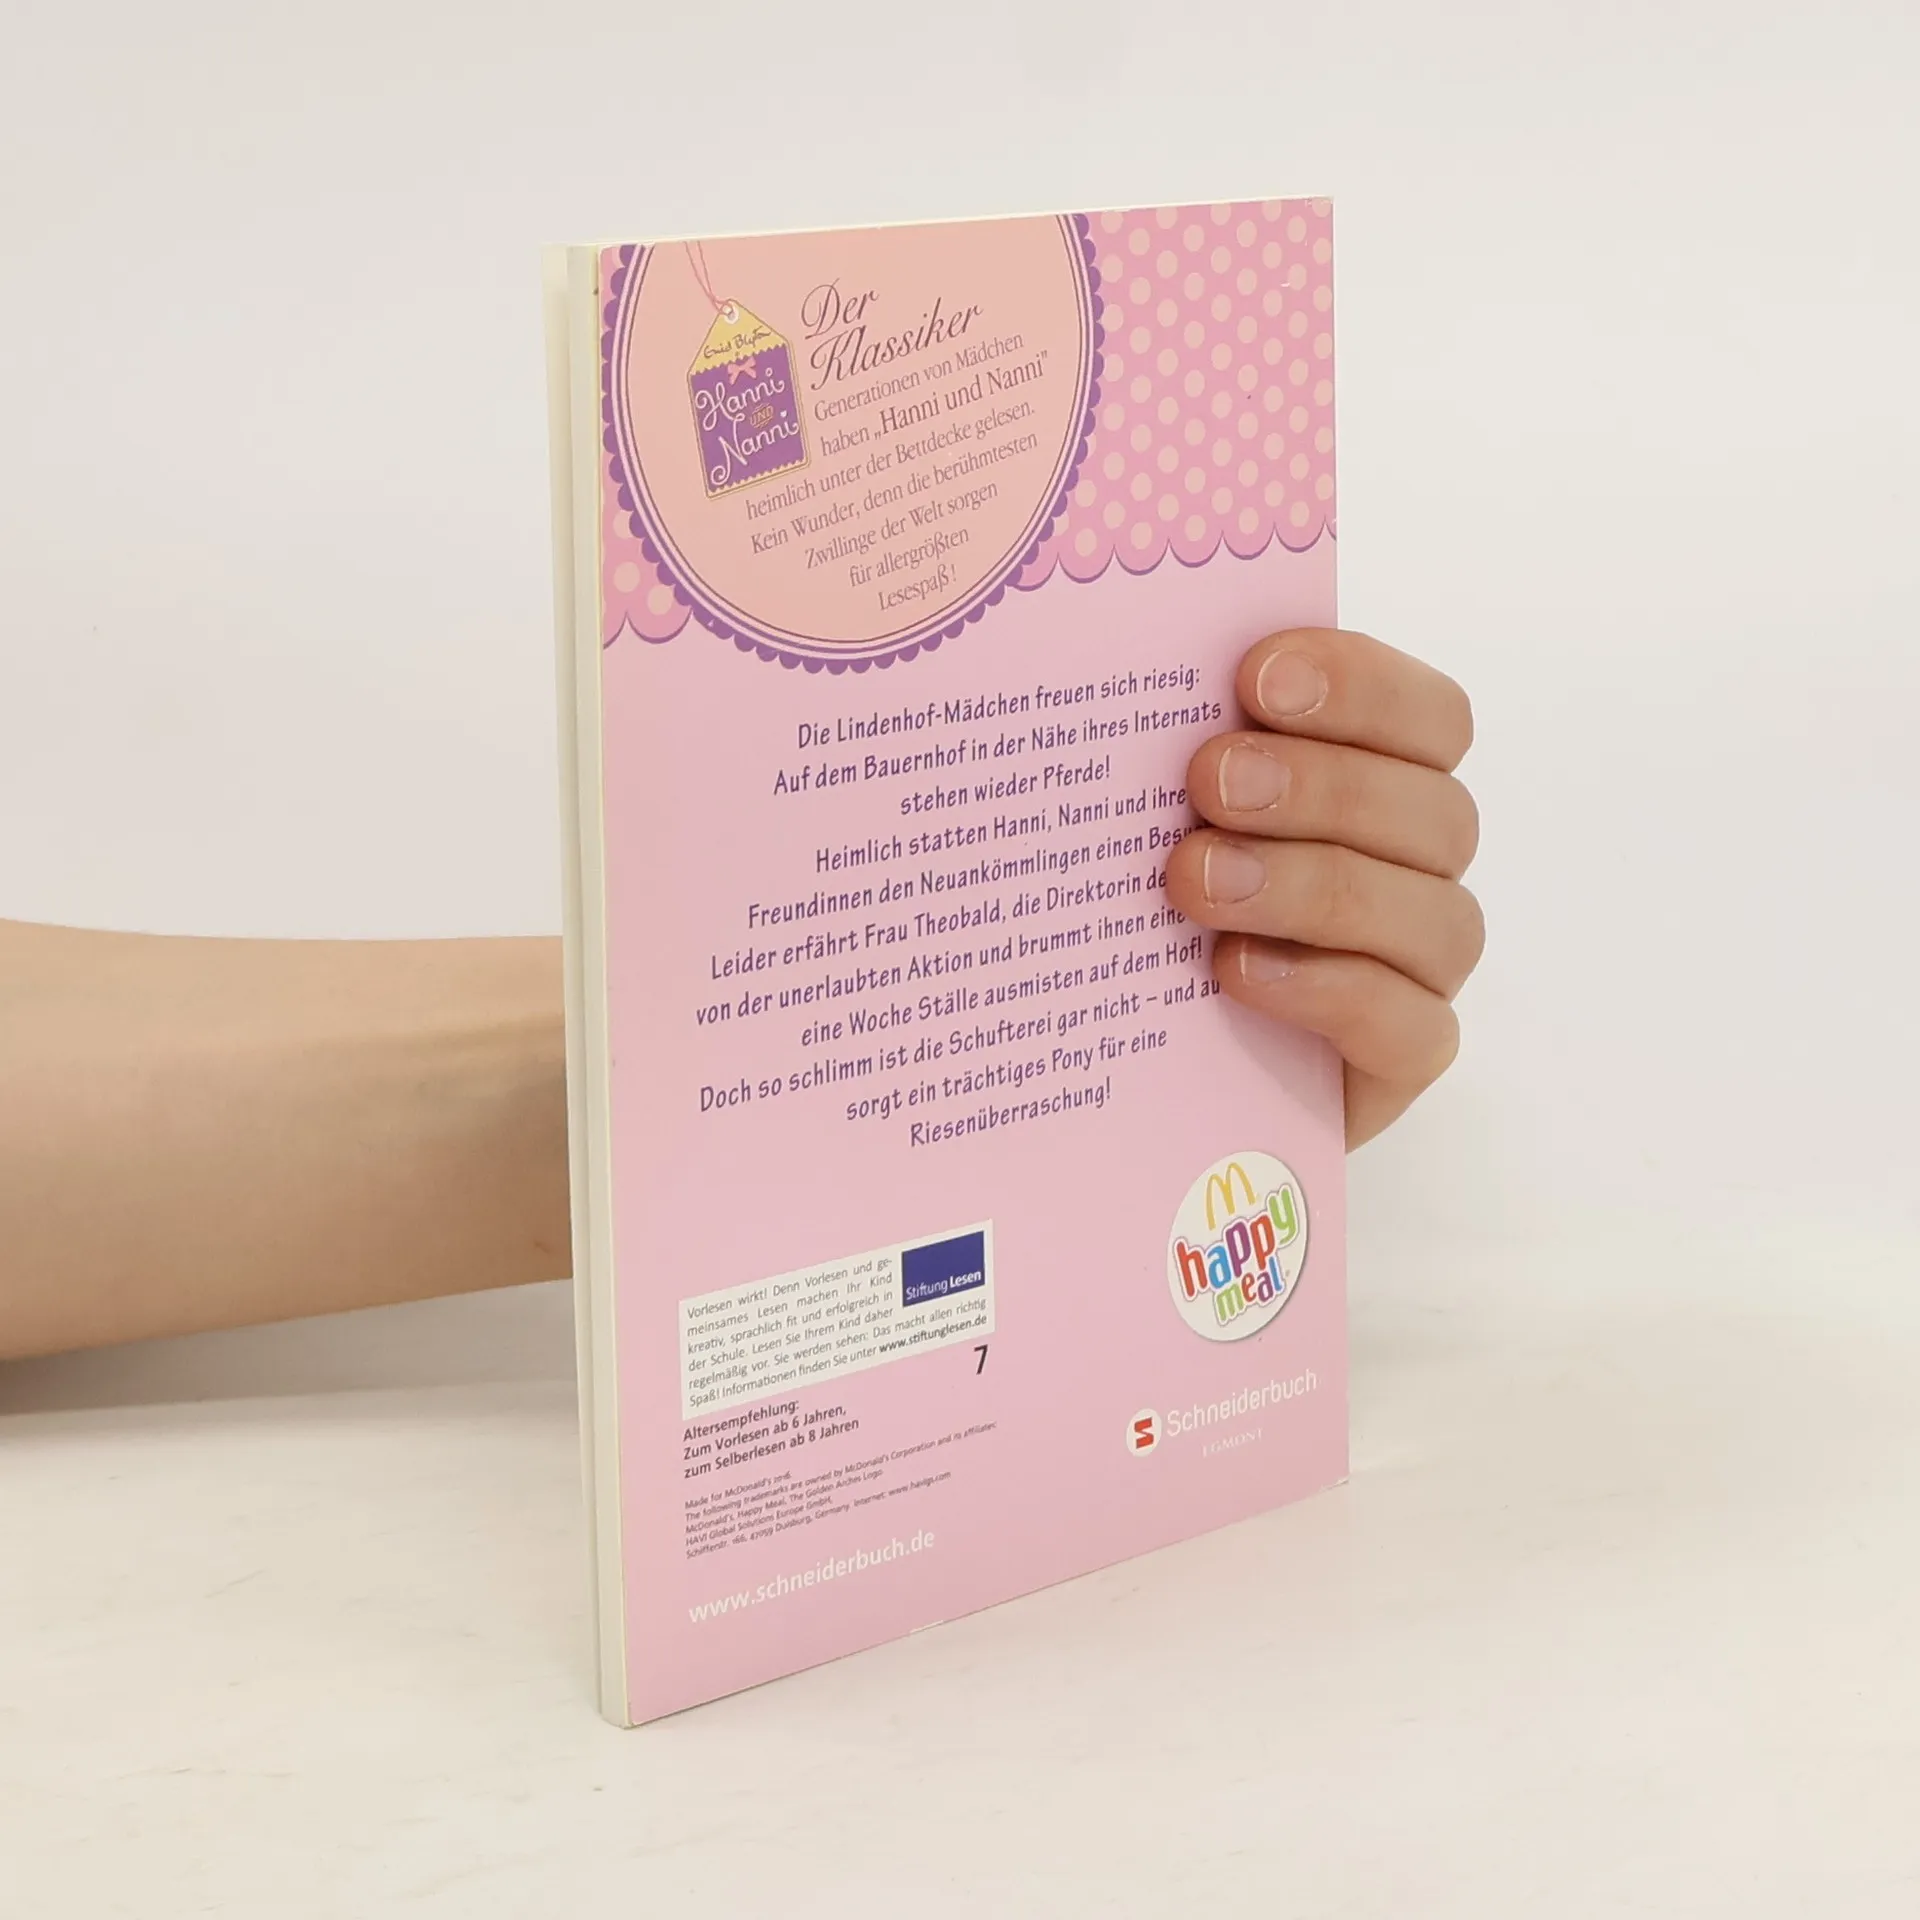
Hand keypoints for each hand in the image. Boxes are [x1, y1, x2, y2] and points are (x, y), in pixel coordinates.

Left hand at [1164, 628, 1482, 1148]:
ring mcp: (1418, 970)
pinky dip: (1329, 989)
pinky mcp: (1400, 1061)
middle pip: (1432, 811)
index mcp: (1381, 780)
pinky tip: (1239, 969)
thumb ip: (1157, 746)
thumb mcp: (1141, 819)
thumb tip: (1101, 670)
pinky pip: (1411, 1026)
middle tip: (1208, 780)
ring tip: (1196, 880)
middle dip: (1320, 785)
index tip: (1257, 676)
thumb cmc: (1140, 913)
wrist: (1134, 1073)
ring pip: (1432, 915)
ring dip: (1311, 886)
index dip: (1362, 684)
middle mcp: (1417, 870)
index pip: (1428, 716)